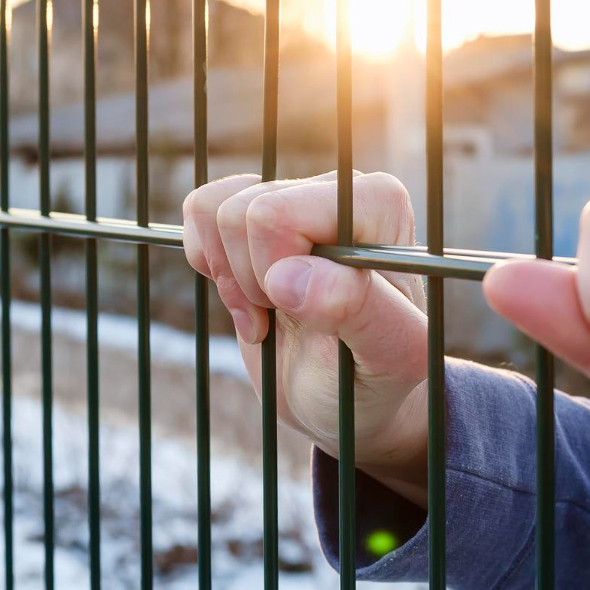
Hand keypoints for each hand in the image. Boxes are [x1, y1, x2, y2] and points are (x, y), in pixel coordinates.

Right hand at [182, 172, 430, 500]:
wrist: (348, 399)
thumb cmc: (377, 377)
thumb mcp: (390, 357)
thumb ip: (358, 310)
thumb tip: (288, 277)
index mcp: (379, 204)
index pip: (278, 214)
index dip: (272, 273)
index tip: (310, 312)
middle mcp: (338, 190)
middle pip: (242, 211)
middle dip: (251, 280)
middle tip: (288, 317)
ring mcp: (294, 198)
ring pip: (213, 210)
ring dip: (232, 280)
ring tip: (272, 313)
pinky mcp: (256, 218)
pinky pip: (199, 210)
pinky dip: (211, 265)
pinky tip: (251, 300)